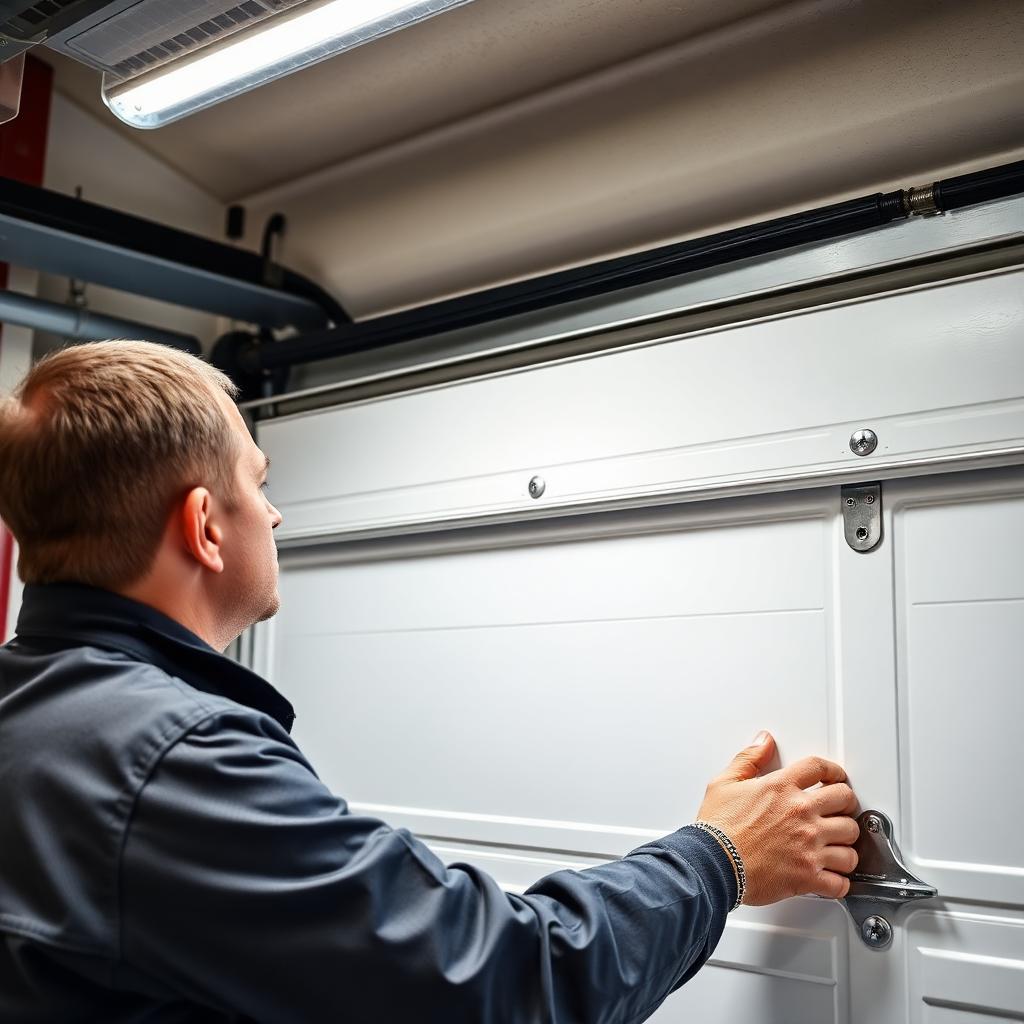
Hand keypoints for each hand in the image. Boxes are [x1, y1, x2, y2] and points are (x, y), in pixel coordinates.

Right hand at [696, 732, 859, 905]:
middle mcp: (800, 813)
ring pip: (850, 842)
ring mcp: (808, 845)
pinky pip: (841, 880)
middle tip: (841, 810)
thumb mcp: (724, 783)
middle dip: (847, 804)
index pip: (820, 768)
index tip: (836, 777)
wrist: (713, 865)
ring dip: (845, 844)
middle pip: (845, 800)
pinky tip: (833, 877)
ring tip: (837, 846)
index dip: (834, 770)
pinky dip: (840, 881)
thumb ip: (748, 758)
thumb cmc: (717, 828)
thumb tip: (763, 741)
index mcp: (781, 788)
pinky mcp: (808, 875)